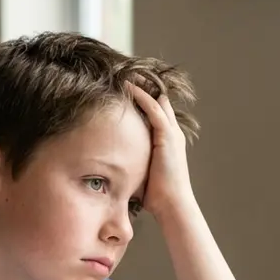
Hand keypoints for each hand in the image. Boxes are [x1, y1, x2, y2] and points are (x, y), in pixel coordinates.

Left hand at [126, 81, 195, 219]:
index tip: (127, 88)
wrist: (172, 205)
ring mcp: (171, 134)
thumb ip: (129, 164)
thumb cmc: (156, 196)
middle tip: (126, 74)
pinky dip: (142, 97)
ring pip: (157, 100)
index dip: (145, 98)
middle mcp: (172, 134)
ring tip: (125, 74)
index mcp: (168, 141)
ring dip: (141, 87)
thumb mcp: (140, 174)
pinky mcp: (167, 137)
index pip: (158, 112)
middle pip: (160, 101)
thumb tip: (106, 169)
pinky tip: (128, 88)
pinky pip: (154, 110)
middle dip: (144, 87)